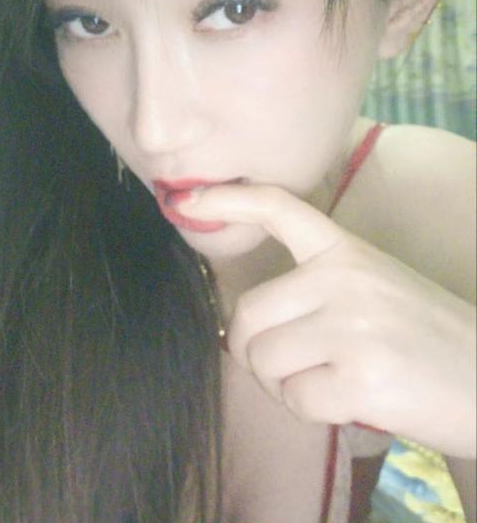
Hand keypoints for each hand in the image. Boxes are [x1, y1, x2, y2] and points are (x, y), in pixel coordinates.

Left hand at [178, 184, 476, 457]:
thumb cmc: (424, 337)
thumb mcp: (374, 287)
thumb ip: (317, 289)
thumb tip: (246, 325)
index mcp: (347, 251)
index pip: (278, 209)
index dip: (227, 201)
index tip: (186, 200)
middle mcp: (345, 278)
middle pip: (247, 316)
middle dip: (255, 352)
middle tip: (290, 367)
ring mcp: (352, 325)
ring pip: (264, 360)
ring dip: (284, 384)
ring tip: (328, 382)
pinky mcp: (360, 377)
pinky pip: (294, 400)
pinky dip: (310, 411)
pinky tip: (348, 401)